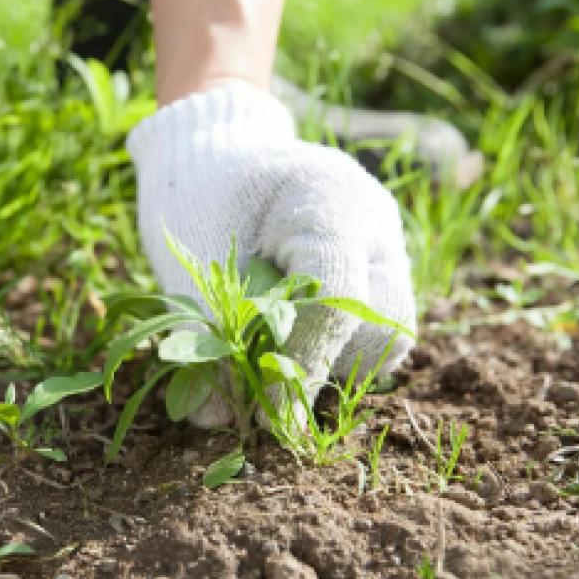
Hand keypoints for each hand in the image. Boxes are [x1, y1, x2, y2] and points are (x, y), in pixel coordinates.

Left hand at [128, 81, 415, 426]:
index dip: (303, 359)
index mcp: (329, 197)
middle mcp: (374, 222)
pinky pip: (375, 332)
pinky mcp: (379, 271)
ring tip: (269, 363)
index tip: (264, 410)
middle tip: (262, 386)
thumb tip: (215, 422)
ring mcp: (384, 246)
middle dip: (324, 366)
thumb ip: (206, 332)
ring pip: (387, 337)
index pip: (337, 294)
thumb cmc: (196, 193)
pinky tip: (285, 349)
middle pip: (382, 323)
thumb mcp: (191, 256)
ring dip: (331, 366)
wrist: (215, 157)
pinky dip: (331, 353)